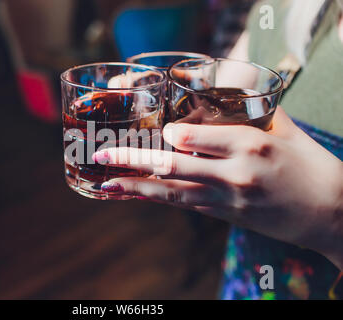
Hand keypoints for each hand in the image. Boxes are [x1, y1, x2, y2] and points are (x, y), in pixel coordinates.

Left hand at [93, 107, 342, 269]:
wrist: (332, 214)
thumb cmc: (311, 166)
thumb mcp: (285, 129)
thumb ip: (251, 108)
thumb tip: (229, 84)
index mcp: (250, 145)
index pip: (193, 138)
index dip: (169, 134)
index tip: (159, 130)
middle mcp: (234, 175)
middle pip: (173, 166)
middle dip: (133, 160)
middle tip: (103, 155)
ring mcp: (228, 200)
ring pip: (172, 193)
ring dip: (137, 187)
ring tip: (108, 183)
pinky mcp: (227, 217)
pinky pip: (186, 205)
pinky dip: (160, 199)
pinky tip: (138, 195)